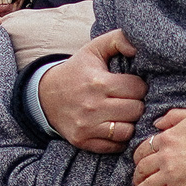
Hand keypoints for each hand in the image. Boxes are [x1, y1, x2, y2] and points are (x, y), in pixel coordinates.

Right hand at [37, 30, 145, 151]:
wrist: (46, 95)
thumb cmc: (77, 71)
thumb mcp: (95, 48)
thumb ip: (119, 39)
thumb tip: (138, 47)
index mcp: (99, 82)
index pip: (138, 88)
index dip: (139, 86)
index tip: (131, 86)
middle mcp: (93, 106)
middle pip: (136, 110)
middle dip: (136, 104)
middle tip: (128, 100)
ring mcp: (87, 126)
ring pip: (128, 131)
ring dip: (130, 123)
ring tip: (123, 114)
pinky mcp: (83, 141)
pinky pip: (115, 146)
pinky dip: (119, 139)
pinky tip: (115, 126)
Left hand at [130, 109, 185, 185]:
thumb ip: (172, 117)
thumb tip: (157, 123)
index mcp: (166, 138)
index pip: (144, 149)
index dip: (138, 157)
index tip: (138, 162)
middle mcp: (164, 157)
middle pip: (142, 168)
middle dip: (137, 175)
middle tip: (136, 180)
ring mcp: (169, 174)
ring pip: (147, 184)